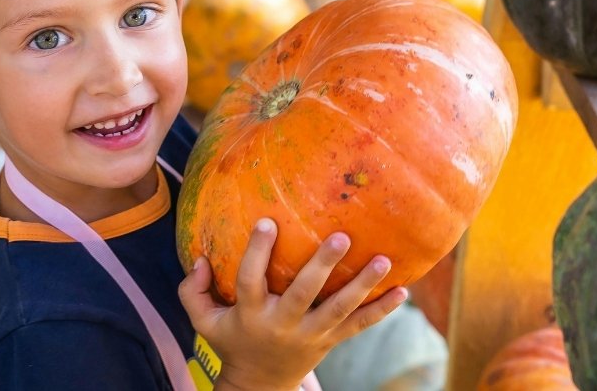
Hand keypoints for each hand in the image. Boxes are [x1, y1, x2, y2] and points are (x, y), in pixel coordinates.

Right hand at [178, 218, 408, 390]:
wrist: (259, 385)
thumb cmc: (232, 341)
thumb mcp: (203, 322)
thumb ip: (193, 291)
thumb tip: (198, 259)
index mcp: (251, 315)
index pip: (251, 280)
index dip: (258, 252)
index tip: (267, 222)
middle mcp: (283, 324)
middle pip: (304, 294)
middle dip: (322, 266)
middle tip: (341, 237)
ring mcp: (311, 335)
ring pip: (339, 309)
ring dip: (363, 285)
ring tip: (384, 260)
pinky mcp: (330, 342)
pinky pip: (359, 326)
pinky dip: (382, 310)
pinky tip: (403, 291)